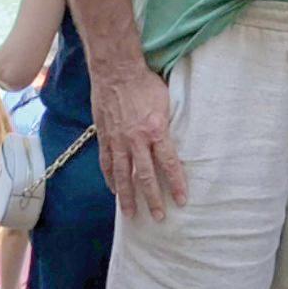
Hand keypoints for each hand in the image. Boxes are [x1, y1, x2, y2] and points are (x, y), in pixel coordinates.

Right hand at [91, 63, 185, 221]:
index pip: (169, 164)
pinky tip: (114, 190)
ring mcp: (118, 140)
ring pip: (123, 175)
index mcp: (156, 131)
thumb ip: (168, 123)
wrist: (116, 71)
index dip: (177, 183)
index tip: (182, 200)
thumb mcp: (166, 102)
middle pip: (146, 176)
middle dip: (153, 199)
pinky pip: (107, 163)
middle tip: (159, 217)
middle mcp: (136, 140)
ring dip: (128, 197)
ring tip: (131, 214)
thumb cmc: (145, 83)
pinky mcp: (104, 137)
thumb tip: (175, 138)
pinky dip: (111, 178)